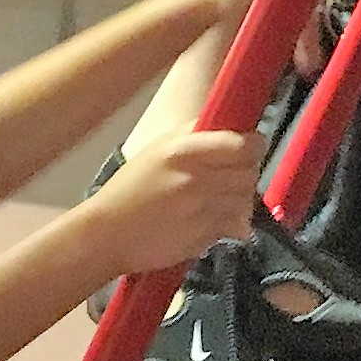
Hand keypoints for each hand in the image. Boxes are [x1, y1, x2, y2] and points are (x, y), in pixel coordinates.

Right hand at [86, 127, 259, 274]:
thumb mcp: (158, 147)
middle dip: (247, 172)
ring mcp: (202, 209)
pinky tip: (215, 219)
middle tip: (232, 175)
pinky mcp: (204, 236)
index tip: (249, 147)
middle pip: (248, 171)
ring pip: (247, 199)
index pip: (241, 144)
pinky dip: (233, 223)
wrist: (108, 233)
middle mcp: (196, 178)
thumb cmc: (131, 187)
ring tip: (222, 198)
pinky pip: (237, 225)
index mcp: (184, 151)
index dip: (252, 145)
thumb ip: (196, 133)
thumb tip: (233, 124)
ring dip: (241, 199)